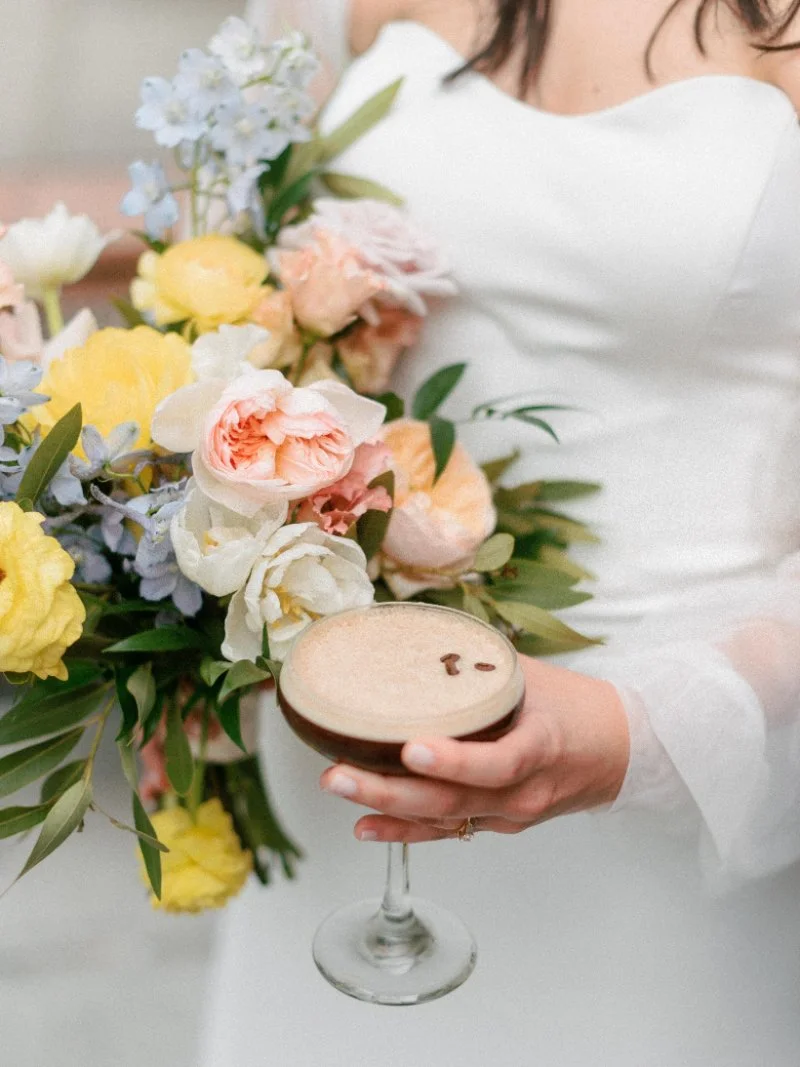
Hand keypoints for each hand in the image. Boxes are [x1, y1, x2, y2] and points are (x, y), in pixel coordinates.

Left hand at [319, 656, 630, 842]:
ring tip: (339, 788)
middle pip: (454, 800)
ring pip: (444, 819)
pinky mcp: (497, 824)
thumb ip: (477, 665)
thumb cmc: (574, 705)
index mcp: (541, 747)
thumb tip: (414, 637)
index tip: (411, 748)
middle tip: (339, 774)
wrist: (618, 752)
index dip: (453, 760)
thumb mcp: (531, 676)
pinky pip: (447, 831)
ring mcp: (509, 815)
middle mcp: (523, 792)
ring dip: (387, 809)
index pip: (498, 764)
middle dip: (390, 791)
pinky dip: (405, 831)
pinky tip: (365, 826)